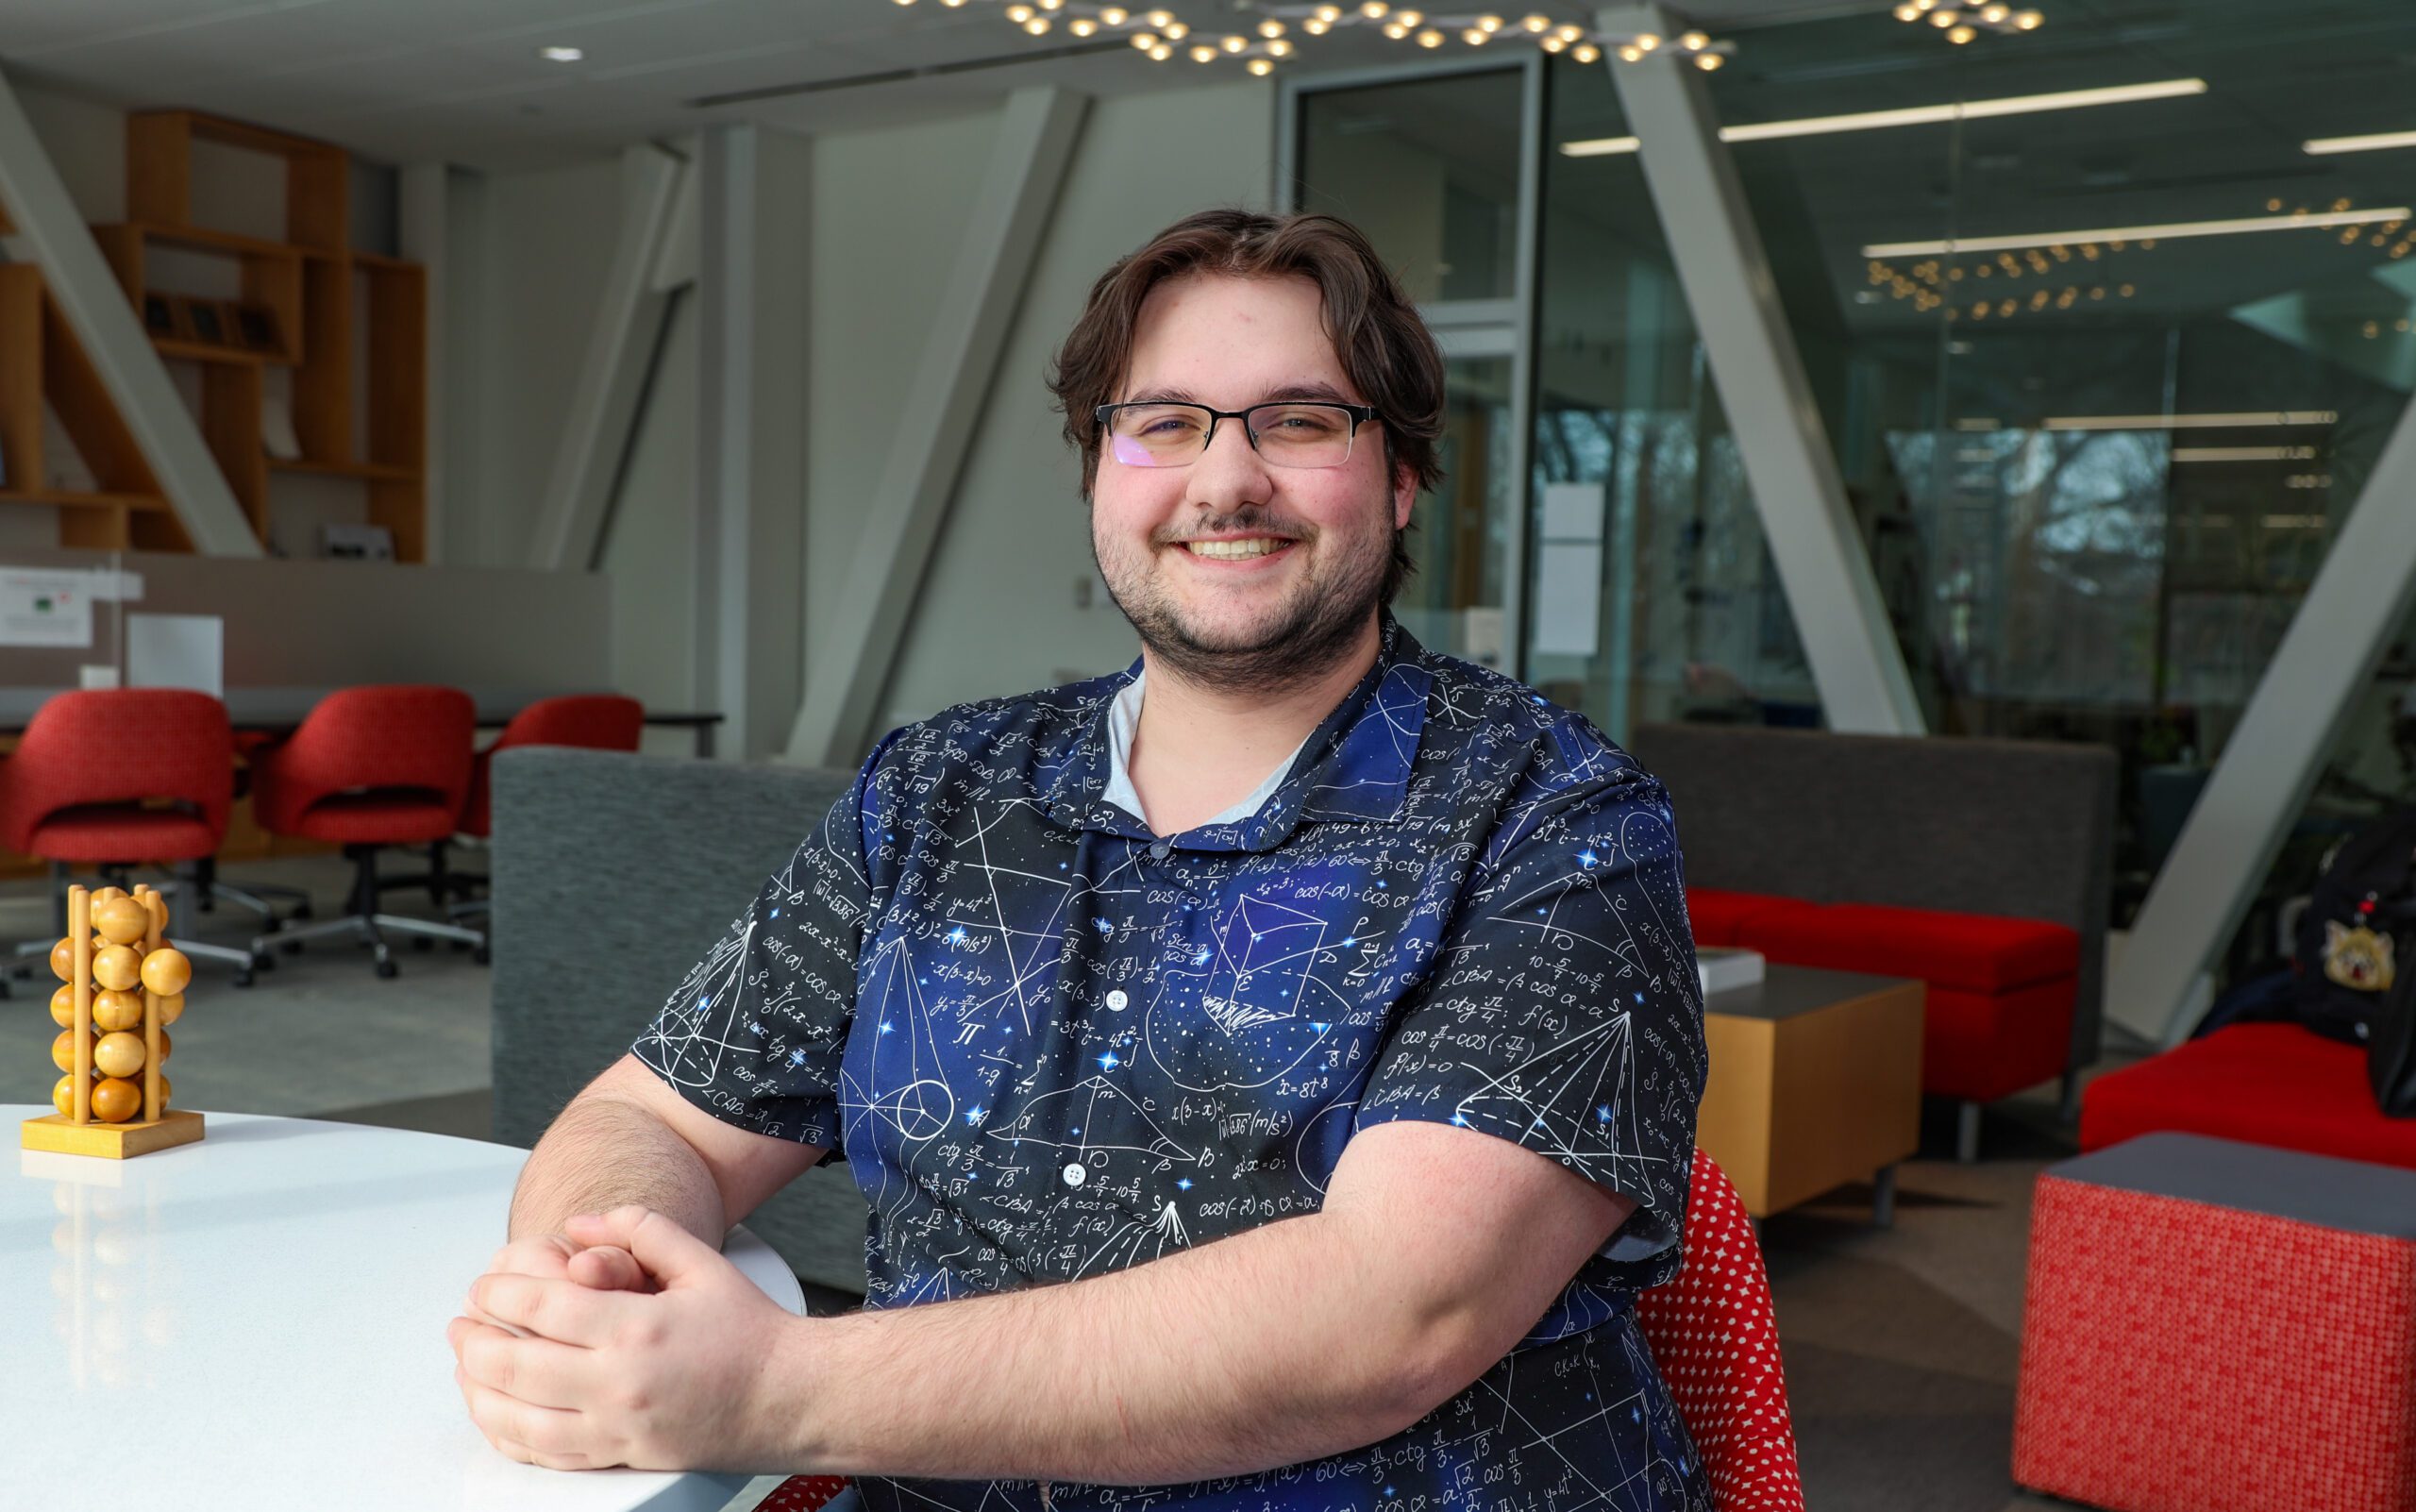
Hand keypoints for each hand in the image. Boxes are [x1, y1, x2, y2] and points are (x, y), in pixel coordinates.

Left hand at [449, 1205, 806, 1471]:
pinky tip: (497, 1416)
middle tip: (459, 1326)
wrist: (789, 1396)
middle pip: (518, 1366)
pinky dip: (509, 1436)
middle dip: (475, 1343)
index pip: (544, 1307)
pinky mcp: (622, 1457)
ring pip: (521, 1420)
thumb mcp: (701, 1261)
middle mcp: (621, 1383)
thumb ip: (640, 1229)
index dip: (501, 1293)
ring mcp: (619, 1428)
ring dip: (480, 1394)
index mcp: (638, 1327)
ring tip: (465, 1370)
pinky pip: (547, 1455)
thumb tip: (578, 1226)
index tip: (484, 1285)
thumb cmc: (748, 1330)